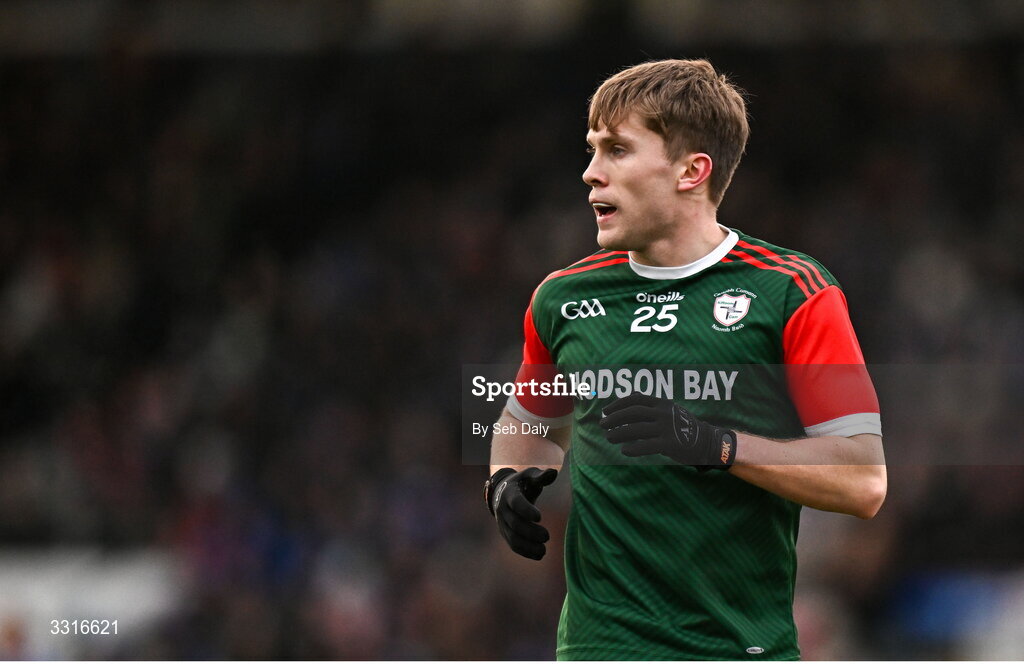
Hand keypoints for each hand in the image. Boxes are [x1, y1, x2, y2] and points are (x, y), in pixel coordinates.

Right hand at [486, 467, 557, 559]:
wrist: (504, 493)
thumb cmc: (523, 483)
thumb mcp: (530, 476)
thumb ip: (541, 476)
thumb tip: (553, 473)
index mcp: (509, 493)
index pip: (516, 503)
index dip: (526, 510)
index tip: (540, 517)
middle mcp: (503, 509)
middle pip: (515, 524)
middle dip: (531, 532)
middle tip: (547, 536)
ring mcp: (502, 523)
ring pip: (513, 538)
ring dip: (528, 546)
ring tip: (544, 550)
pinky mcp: (505, 533)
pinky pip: (513, 546)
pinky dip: (526, 552)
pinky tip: (540, 555)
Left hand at [599, 393, 736, 469]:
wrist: (707, 441)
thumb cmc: (682, 426)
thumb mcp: (669, 409)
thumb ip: (651, 404)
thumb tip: (629, 396)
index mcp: (662, 403)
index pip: (635, 399)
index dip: (618, 404)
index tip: (605, 411)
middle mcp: (663, 413)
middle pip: (632, 413)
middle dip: (614, 418)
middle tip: (602, 425)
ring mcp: (666, 428)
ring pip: (636, 429)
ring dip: (619, 433)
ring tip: (609, 437)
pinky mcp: (669, 444)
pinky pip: (647, 446)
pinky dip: (633, 448)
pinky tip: (624, 451)